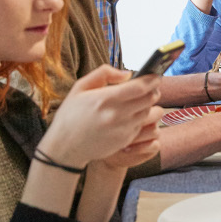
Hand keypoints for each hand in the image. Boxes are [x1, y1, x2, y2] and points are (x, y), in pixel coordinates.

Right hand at [40, 65, 160, 166]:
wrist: (65, 147)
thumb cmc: (71, 115)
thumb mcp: (80, 87)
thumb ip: (104, 74)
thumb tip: (127, 73)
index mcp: (105, 99)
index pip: (139, 87)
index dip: (152, 80)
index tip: (155, 75)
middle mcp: (116, 115)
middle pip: (149, 99)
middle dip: (153, 90)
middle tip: (152, 85)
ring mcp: (122, 130)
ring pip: (147, 112)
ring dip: (148, 104)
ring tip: (142, 98)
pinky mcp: (125, 140)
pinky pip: (141, 125)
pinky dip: (141, 117)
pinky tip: (132, 113)